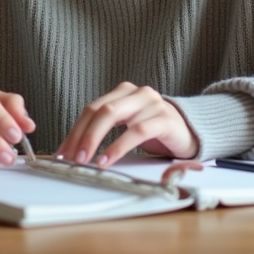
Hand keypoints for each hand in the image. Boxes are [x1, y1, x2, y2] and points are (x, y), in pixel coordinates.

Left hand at [56, 82, 197, 167]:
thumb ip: (105, 130)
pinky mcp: (165, 119)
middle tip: (71, 158)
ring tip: (86, 161)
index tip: (62, 153)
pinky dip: (118, 147)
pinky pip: (136, 131)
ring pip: (114, 116)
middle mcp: (136, 93)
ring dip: (95, 140)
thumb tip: (73, 150)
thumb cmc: (155, 131)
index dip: (74, 131)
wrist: (190, 133)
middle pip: (100, 110)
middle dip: (81, 135)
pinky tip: (108, 160)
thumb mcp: (127, 127)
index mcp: (123, 92)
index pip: (91, 109)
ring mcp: (152, 103)